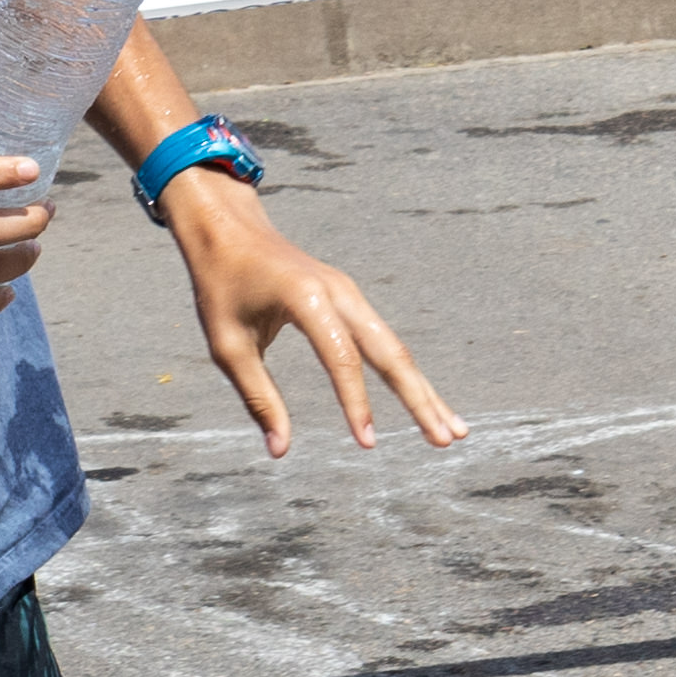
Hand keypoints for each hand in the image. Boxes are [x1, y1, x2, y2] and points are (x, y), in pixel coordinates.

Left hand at [162, 177, 455, 459]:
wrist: (227, 225)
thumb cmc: (221, 285)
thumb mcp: (227, 345)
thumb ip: (257, 397)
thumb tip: (280, 451)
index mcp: (307, 298)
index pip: (342, 358)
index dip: (357, 403)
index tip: (368, 444)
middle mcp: (339, 292)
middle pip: (390, 351)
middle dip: (419, 398)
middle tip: (446, 441)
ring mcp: (349, 293)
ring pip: (395, 347)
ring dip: (424, 390)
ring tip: (454, 431)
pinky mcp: (350, 299)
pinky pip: (383, 340)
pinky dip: (405, 373)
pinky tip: (424, 401)